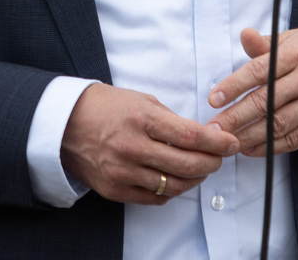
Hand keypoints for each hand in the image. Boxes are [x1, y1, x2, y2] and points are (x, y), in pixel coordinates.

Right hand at [60, 83, 239, 204]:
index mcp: (142, 119)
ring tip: (202, 169)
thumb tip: (201, 135)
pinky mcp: (116, 190)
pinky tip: (178, 179)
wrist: (67, 124)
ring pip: (173, 186)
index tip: (230, 142)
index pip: (190, 136)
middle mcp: (133, 147)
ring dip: (195, 179)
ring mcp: (124, 172)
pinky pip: (154, 198)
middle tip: (221, 157)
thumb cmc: (107, 107)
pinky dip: (172, 191)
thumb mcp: (142, 100)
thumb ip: (170, 119)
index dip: (216, 142)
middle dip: (212, 162)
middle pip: (187, 164)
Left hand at [207, 27, 297, 155]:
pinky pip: (295, 140)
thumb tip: (244, 35)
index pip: (261, 69)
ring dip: (250, 136)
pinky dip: (270, 146)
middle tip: (215, 128)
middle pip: (267, 101)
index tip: (214, 98)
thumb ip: (268, 45)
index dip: (235, 85)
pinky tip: (253, 148)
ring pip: (279, 124)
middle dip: (236, 116)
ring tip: (229, 141)